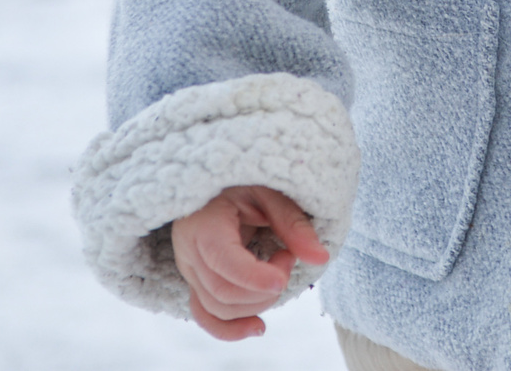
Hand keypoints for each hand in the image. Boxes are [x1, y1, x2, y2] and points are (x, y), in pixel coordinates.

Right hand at [171, 185, 332, 340]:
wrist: (218, 183)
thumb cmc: (244, 181)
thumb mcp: (270, 192)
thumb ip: (293, 223)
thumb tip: (321, 258)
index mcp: (203, 223)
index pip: (222, 262)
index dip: (255, 276)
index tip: (286, 270)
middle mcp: (189, 251)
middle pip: (223, 293)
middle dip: (264, 288)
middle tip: (287, 256)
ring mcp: (189, 270)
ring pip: (218, 308)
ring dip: (257, 301)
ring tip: (278, 268)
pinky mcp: (195, 282)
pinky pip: (206, 315)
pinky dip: (231, 329)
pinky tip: (258, 327)